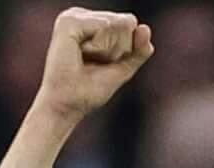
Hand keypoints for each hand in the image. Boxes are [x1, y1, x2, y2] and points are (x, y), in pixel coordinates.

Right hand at [37, 8, 152, 125]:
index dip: (124, 49)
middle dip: (117, 49)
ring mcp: (73, 16)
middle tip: (93, 64)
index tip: (101, 64)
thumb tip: (146, 28)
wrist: (67, 106)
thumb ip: (138, 51)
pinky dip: (100, 46)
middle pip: (125, 22)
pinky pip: (104, 26)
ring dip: (109, 49)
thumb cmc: (88, 91)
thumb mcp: (121, 69)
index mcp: (91, 22)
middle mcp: (81, 15)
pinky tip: (82, 54)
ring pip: (116, 23)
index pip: (129, 24)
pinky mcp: (68, 22)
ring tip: (86, 60)